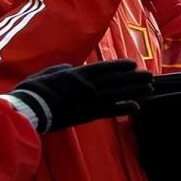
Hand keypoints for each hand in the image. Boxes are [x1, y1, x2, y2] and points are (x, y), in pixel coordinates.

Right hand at [8, 60, 152, 132]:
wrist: (31, 110)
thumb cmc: (36, 89)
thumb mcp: (49, 72)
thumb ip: (63, 69)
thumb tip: (71, 67)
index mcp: (80, 74)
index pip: (105, 68)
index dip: (120, 66)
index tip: (133, 64)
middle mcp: (89, 86)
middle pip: (116, 81)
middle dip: (134, 78)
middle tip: (149, 76)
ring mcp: (90, 101)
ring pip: (117, 95)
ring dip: (135, 91)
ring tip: (149, 89)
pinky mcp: (88, 116)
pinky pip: (110, 111)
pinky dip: (124, 108)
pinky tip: (137, 106)